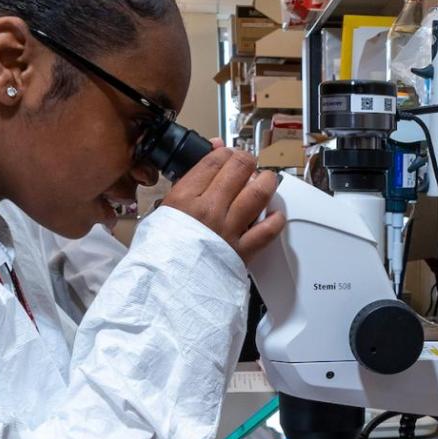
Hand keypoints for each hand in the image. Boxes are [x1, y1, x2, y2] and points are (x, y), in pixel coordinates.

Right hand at [162, 145, 285, 263]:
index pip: (214, 161)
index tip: (228, 155)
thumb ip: (186, 184)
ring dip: (267, 182)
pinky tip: (274, 215)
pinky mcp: (242, 251)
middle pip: (240, 169)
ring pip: (258, 193)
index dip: (226, 152)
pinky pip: (268, 230)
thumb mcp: (162, 211)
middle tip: (249, 166)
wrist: (166, 286)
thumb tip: (206, 159)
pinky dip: (276, 220)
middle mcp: (209, 210)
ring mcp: (228, 229)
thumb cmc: (161, 251)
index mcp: (185, 198)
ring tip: (267, 181)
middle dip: (248, 161)